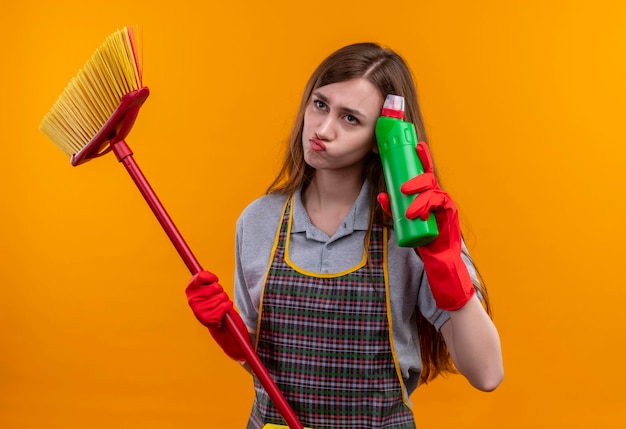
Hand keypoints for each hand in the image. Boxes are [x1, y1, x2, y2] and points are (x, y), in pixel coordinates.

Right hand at [186, 271, 250, 360]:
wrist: (217, 323)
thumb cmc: (213, 301)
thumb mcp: (207, 288)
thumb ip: (205, 279)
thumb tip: (204, 273)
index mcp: (190, 291)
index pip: (200, 277)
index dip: (210, 277)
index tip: (214, 280)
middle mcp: (192, 300)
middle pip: (215, 287)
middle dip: (220, 290)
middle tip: (216, 297)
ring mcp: (199, 310)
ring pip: (221, 296)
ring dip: (224, 300)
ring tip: (219, 305)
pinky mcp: (208, 319)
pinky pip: (225, 306)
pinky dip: (227, 307)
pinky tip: (222, 312)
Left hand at [378, 141, 474, 309]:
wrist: (437, 260)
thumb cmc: (422, 239)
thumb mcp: (402, 221)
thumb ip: (392, 209)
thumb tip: (381, 196)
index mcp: (428, 194)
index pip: (424, 172)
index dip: (422, 158)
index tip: (415, 145)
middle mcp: (438, 195)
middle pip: (428, 178)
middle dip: (416, 177)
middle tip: (401, 188)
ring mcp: (445, 203)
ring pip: (433, 191)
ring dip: (419, 197)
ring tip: (407, 206)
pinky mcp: (450, 212)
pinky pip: (439, 203)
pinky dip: (427, 206)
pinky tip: (418, 213)